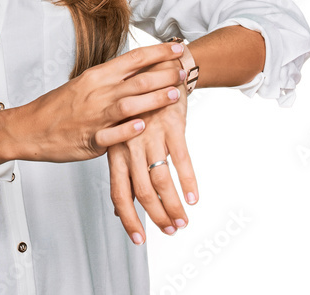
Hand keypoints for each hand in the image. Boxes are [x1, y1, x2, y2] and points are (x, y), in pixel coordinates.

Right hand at [9, 42, 187, 163]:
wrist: (30, 127)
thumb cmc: (59, 106)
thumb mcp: (85, 84)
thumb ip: (112, 78)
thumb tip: (137, 69)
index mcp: (98, 76)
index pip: (134, 59)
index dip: (159, 53)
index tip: (179, 49)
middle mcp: (98, 92)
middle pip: (138, 80)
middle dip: (165, 75)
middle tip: (185, 72)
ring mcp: (94, 116)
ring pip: (129, 104)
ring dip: (155, 100)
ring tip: (176, 96)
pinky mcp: (90, 139)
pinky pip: (110, 134)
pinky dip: (127, 130)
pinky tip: (142, 127)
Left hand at [107, 59, 197, 244]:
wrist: (158, 70)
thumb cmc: (140, 107)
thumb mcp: (123, 137)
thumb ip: (123, 171)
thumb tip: (120, 205)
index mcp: (115, 149)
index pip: (119, 191)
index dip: (128, 217)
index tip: (138, 240)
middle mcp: (131, 144)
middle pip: (141, 190)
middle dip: (156, 216)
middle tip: (169, 232)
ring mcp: (151, 135)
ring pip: (161, 178)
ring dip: (173, 204)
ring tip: (183, 221)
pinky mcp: (172, 125)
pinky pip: (181, 158)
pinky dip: (189, 181)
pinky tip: (194, 197)